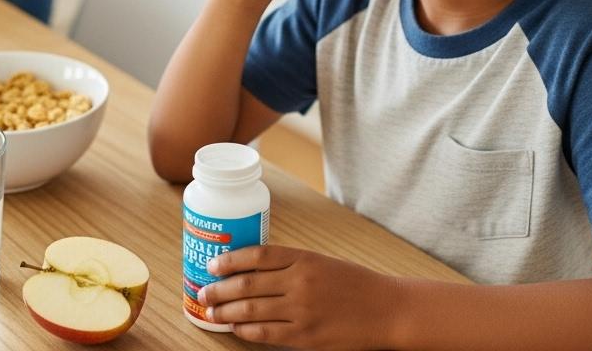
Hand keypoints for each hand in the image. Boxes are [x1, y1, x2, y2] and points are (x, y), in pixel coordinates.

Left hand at [198, 245, 399, 348]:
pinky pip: (266, 334)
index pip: (257, 255)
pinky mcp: (305, 337)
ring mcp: (302, 311)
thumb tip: (252, 270)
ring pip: (251, 310)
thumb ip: (291, 265)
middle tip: (204, 292)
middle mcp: (300, 282)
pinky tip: (236, 327)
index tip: (213, 264)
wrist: (387, 310)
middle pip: (247, 284)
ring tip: (211, 313)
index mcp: (305, 259)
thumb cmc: (355, 285)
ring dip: (225, 311)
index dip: (230, 260)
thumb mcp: (323, 262)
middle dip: (219, 289)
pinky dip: (245, 330)